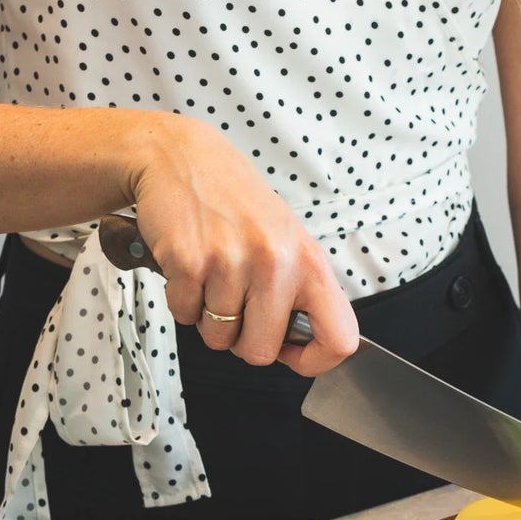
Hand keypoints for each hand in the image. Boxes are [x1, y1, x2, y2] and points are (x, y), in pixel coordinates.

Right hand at [123, 114, 358, 375]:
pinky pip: (184, 316)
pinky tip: (190, 269)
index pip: (339, 339)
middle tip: (236, 308)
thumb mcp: (288, 241)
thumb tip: (305, 348)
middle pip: (261, 352)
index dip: (315, 361)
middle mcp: (276, 263)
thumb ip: (302, 292)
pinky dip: (182, 301)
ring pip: (218, 339)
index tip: (293, 354)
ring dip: (209, 319)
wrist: (181, 158)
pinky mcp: (189, 262)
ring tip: (212, 278)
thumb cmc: (236, 204)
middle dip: (242, 341)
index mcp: (310, 262)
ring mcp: (231, 262)